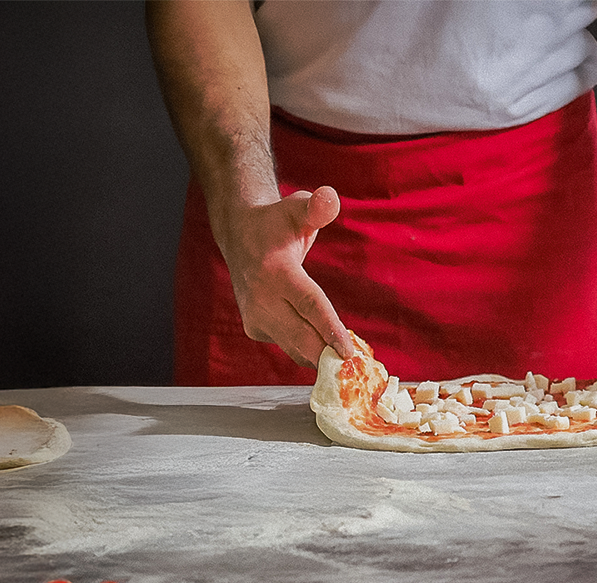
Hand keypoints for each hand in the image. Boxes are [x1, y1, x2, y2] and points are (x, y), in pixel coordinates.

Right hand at [216, 185, 352, 365]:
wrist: (239, 237)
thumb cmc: (276, 223)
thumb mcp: (297, 208)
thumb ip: (317, 206)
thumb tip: (329, 200)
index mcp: (276, 272)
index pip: (308, 306)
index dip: (330, 330)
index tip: (349, 352)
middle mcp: (262, 299)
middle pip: (302, 336)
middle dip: (329, 354)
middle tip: (357, 367)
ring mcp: (255, 317)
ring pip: (294, 347)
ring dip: (321, 356)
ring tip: (348, 364)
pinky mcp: (255, 329)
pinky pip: (288, 345)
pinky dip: (309, 351)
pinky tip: (327, 350)